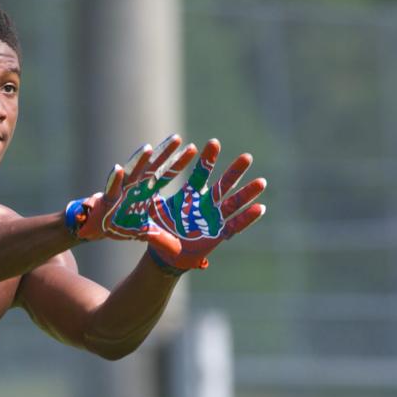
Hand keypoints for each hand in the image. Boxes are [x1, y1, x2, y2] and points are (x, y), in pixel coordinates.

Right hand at [66, 134, 197, 240]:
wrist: (96, 227)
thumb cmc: (120, 223)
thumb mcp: (145, 232)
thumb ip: (162, 238)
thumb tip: (179, 251)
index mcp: (146, 190)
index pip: (165, 173)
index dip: (177, 162)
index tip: (191, 149)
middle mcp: (135, 186)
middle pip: (152, 167)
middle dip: (163, 153)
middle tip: (177, 138)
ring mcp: (120, 190)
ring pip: (131, 172)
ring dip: (138, 161)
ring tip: (148, 148)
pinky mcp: (106, 199)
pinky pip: (110, 188)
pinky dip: (113, 180)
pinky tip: (116, 169)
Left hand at [147, 139, 266, 269]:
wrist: (167, 254)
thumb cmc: (159, 232)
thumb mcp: (150, 220)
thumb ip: (145, 212)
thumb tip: (135, 206)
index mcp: (190, 195)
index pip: (201, 173)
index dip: (208, 159)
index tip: (214, 142)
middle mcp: (205, 203)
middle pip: (223, 184)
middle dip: (234, 171)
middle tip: (247, 157)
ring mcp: (214, 218)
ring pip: (233, 202)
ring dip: (247, 193)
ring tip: (262, 182)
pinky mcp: (219, 234)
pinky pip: (235, 225)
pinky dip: (247, 218)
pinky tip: (259, 208)